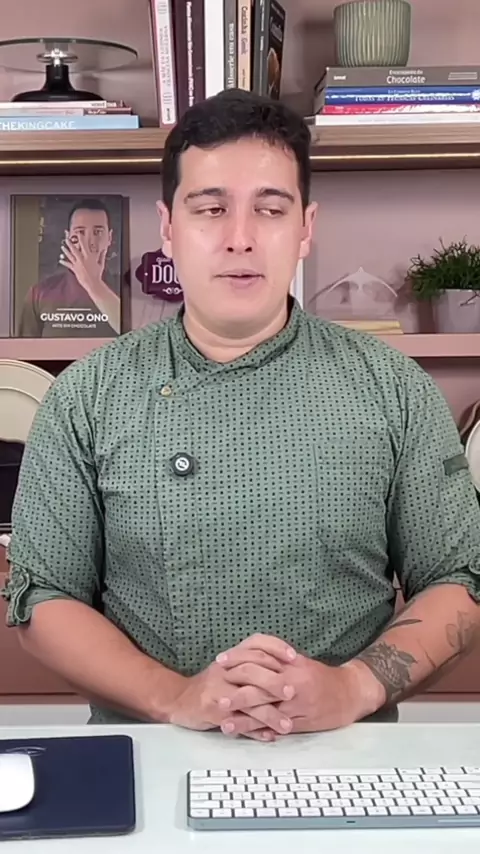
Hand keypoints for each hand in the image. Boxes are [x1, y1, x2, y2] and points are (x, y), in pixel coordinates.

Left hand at [59, 232, 105, 293]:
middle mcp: (82, 259)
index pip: (85, 245)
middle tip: (66, 238)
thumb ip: (102, 255)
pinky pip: (68, 264)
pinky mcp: (74, 269)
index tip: (80, 234)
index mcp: (89, 256)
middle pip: (74, 249)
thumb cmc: (97, 274)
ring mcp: (77, 264)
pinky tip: (60, 259)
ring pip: (70, 255)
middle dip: (70, 243)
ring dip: (65, 251)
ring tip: (62, 247)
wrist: (92, 283)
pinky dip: (64, 262)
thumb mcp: (101, 264)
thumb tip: (104, 249)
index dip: (82, 239)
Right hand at [167, 635, 297, 738]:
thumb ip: (253, 665)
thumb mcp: (229, 668)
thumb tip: (286, 665)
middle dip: (274, 681)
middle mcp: (225, 670)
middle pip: (252, 670)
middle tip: (293, 692)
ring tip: (287, 725)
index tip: (294, 656)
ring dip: (269, 713)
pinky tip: (269, 737)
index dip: (275, 648)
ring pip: (247, 700)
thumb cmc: (211, 685)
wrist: (178, 699)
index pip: (256, 644)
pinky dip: (254, 731)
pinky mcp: (212, 711)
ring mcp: (218, 691)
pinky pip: (237, 722)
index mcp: (232, 658)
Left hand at [216, 636, 385, 737]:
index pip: (259, 659)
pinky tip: (246, 733)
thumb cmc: (322, 677)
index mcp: (290, 664)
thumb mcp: (300, 662)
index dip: (238, 660)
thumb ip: (278, 660)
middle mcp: (292, 682)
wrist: (350, 692)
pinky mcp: (302, 721)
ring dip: (242, 716)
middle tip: (214, 694)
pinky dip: (260, 730)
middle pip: (258, 685)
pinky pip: (277, 726)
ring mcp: (297, 704)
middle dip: (235, 690)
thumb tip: (251, 657)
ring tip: (222, 719)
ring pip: (265, 709)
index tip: (220, 661)